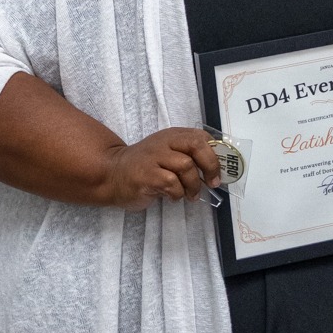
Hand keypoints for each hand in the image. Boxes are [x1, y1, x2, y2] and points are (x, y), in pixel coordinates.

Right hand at [101, 128, 221, 210]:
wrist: (112, 174)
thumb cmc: (145, 167)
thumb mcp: (166, 154)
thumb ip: (187, 156)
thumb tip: (216, 169)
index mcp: (172, 136)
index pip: (201, 137)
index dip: (215, 153)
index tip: (220, 170)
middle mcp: (164, 142)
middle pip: (196, 146)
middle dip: (210, 165)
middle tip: (212, 182)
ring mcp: (154, 157)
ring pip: (186, 166)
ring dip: (193, 185)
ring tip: (190, 195)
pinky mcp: (146, 175)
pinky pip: (171, 183)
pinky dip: (177, 193)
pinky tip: (172, 197)